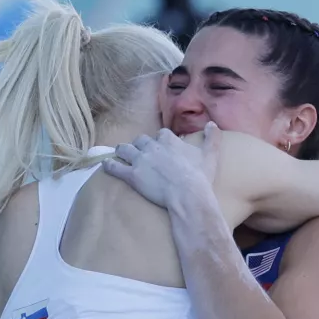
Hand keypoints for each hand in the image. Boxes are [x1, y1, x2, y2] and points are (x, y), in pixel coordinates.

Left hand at [102, 122, 221, 207]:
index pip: (161, 134)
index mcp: (169, 140)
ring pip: (125, 149)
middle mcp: (152, 147)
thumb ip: (212, 138)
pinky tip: (105, 165)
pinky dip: (109, 165)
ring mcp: (140, 160)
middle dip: (140, 145)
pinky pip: (115, 167)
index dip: (160, 140)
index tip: (161, 146)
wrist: (187, 195)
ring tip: (120, 153)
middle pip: (140, 140)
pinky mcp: (131, 176)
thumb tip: (213, 123)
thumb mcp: (210, 155)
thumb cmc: (200, 177)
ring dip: (122, 151)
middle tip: (140, 151)